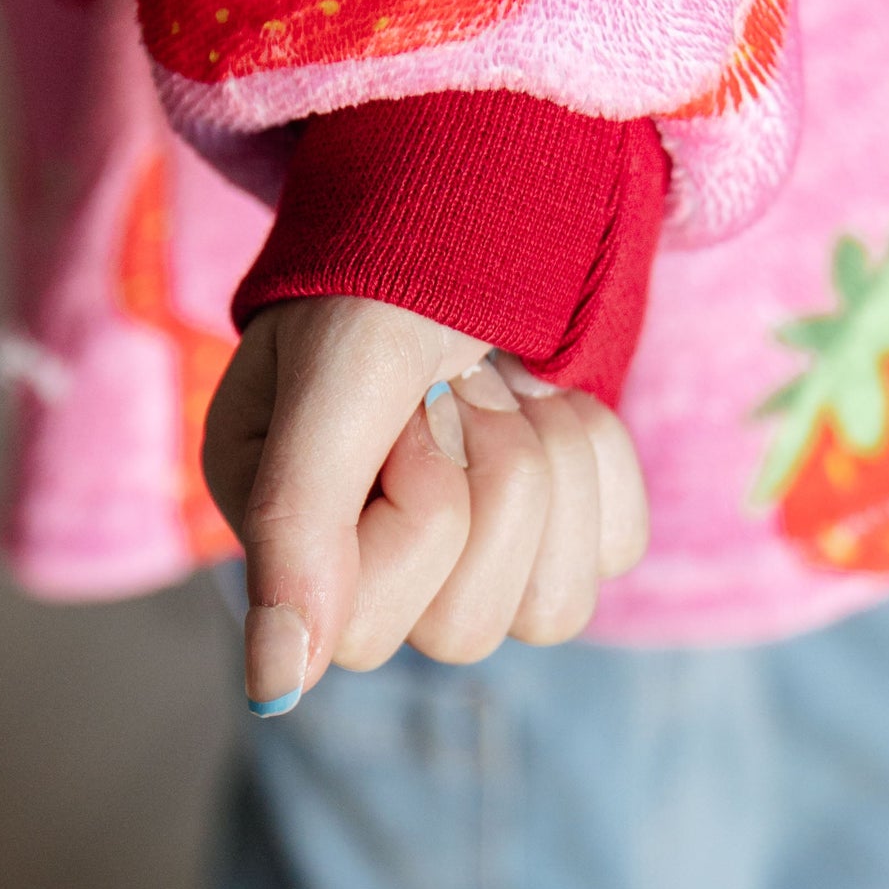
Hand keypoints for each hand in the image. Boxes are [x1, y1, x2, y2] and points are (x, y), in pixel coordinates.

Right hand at [202, 296, 648, 711]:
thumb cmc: (378, 280)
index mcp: (284, 536)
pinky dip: (601, 460)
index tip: (413, 409)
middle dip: (494, 478)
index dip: (419, 508)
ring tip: (508, 388)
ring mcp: (470, 562)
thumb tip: (274, 688)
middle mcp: (367, 569)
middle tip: (466, 387)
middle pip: (466, 629)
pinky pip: (614, 551)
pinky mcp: (557, 537)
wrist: (472, 200)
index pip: (362, 628)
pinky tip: (553, 400)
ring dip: (551, 468)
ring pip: (553, 612)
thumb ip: (294, 522)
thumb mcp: (334, 378)